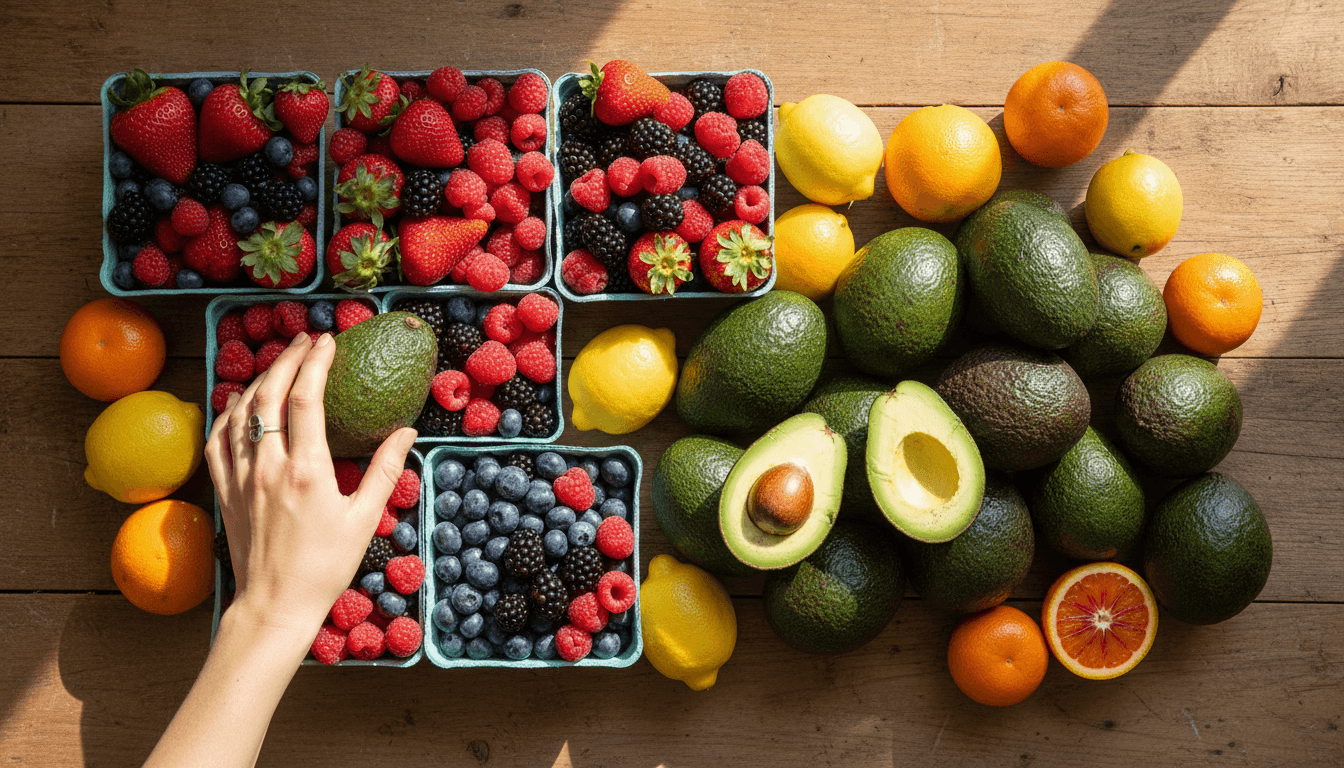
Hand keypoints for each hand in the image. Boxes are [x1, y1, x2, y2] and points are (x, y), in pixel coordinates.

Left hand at [204, 332, 415, 634]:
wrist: (275, 605)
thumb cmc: (325, 567)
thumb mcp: (365, 519)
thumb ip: (384, 470)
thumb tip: (406, 431)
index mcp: (307, 471)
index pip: (306, 399)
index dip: (316, 363)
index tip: (328, 341)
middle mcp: (268, 467)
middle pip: (270, 395)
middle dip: (287, 359)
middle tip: (305, 339)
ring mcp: (241, 477)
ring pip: (241, 412)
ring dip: (260, 379)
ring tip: (279, 362)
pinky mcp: (225, 491)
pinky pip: (218, 440)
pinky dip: (228, 413)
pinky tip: (239, 403)